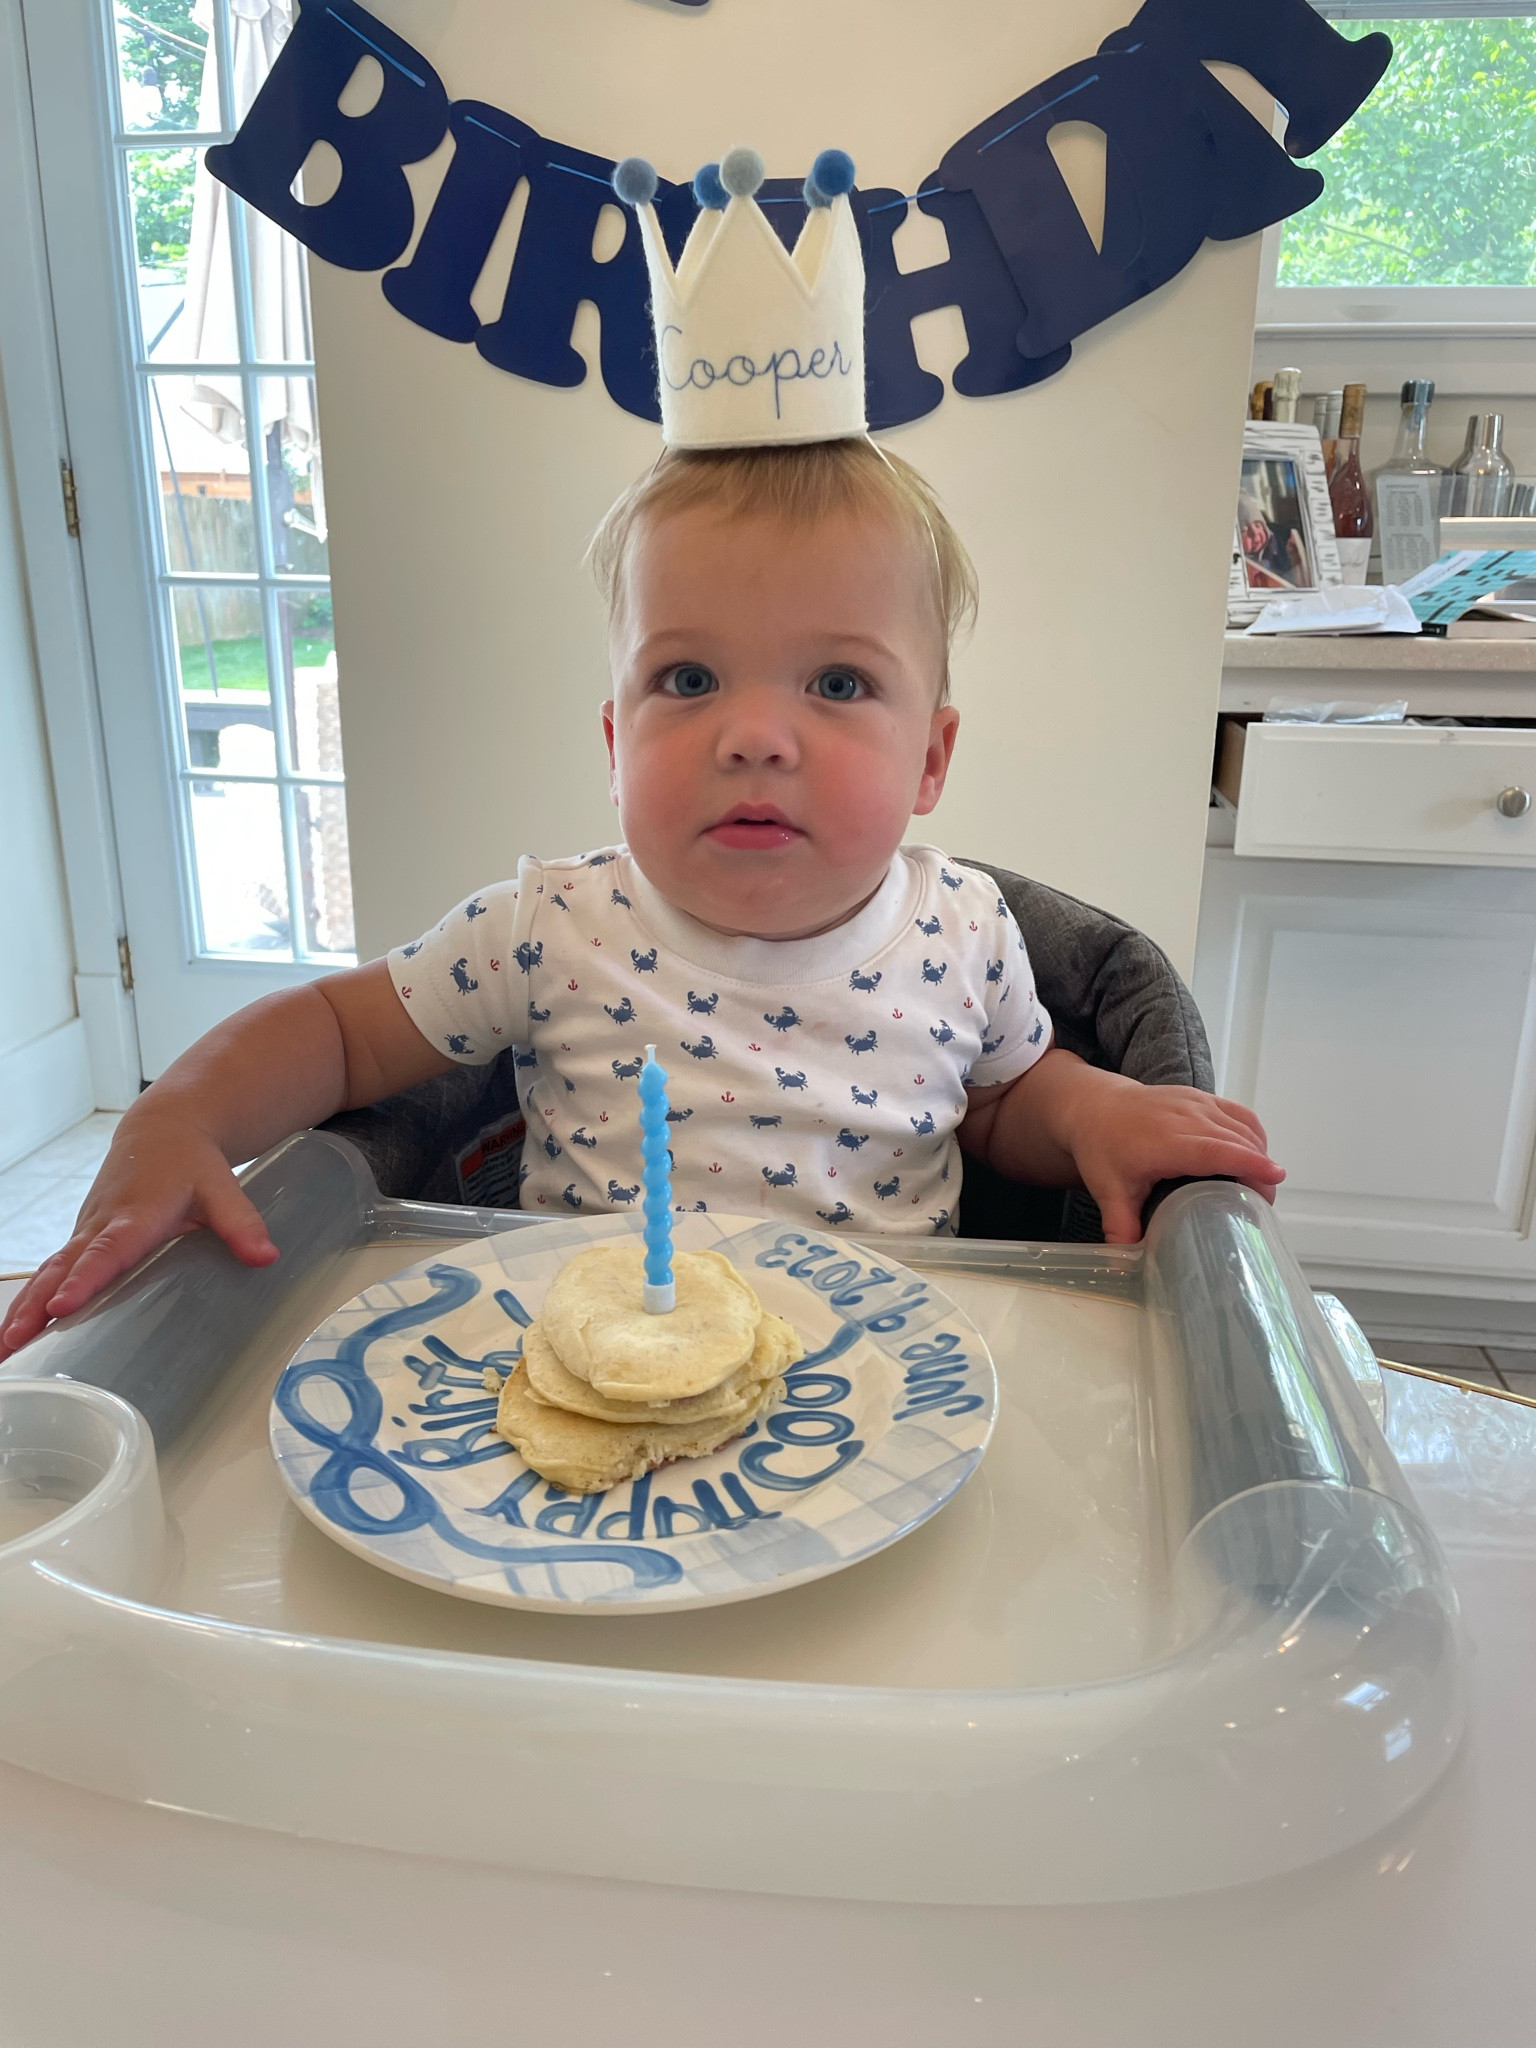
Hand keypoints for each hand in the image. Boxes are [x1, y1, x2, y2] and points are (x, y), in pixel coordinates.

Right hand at [0, 1116, 277, 1357]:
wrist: (161, 1131)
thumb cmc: (191, 1162)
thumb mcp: (222, 1187)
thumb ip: (241, 1223)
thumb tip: (265, 1258)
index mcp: (135, 1214)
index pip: (107, 1251)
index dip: (86, 1278)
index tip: (64, 1306)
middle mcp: (101, 1225)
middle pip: (62, 1269)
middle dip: (36, 1306)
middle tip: (13, 1343)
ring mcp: (85, 1234)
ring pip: (47, 1274)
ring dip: (22, 1312)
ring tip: (2, 1352)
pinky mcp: (80, 1241)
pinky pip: (49, 1274)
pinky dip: (27, 1304)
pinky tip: (13, 1337)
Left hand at [1062, 1073, 1284, 1243]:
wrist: (1094, 1106)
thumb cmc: (1102, 1147)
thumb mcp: (1107, 1190)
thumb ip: (1120, 1226)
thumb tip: (1123, 1264)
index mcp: (1165, 1142)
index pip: (1216, 1150)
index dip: (1248, 1163)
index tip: (1275, 1177)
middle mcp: (1185, 1117)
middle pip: (1238, 1141)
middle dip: (1260, 1171)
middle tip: (1264, 1206)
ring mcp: (1195, 1102)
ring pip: (1243, 1126)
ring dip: (1259, 1154)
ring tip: (1258, 1186)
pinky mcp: (1201, 1097)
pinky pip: (1239, 1113)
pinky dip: (1253, 1135)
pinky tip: (1252, 1156)